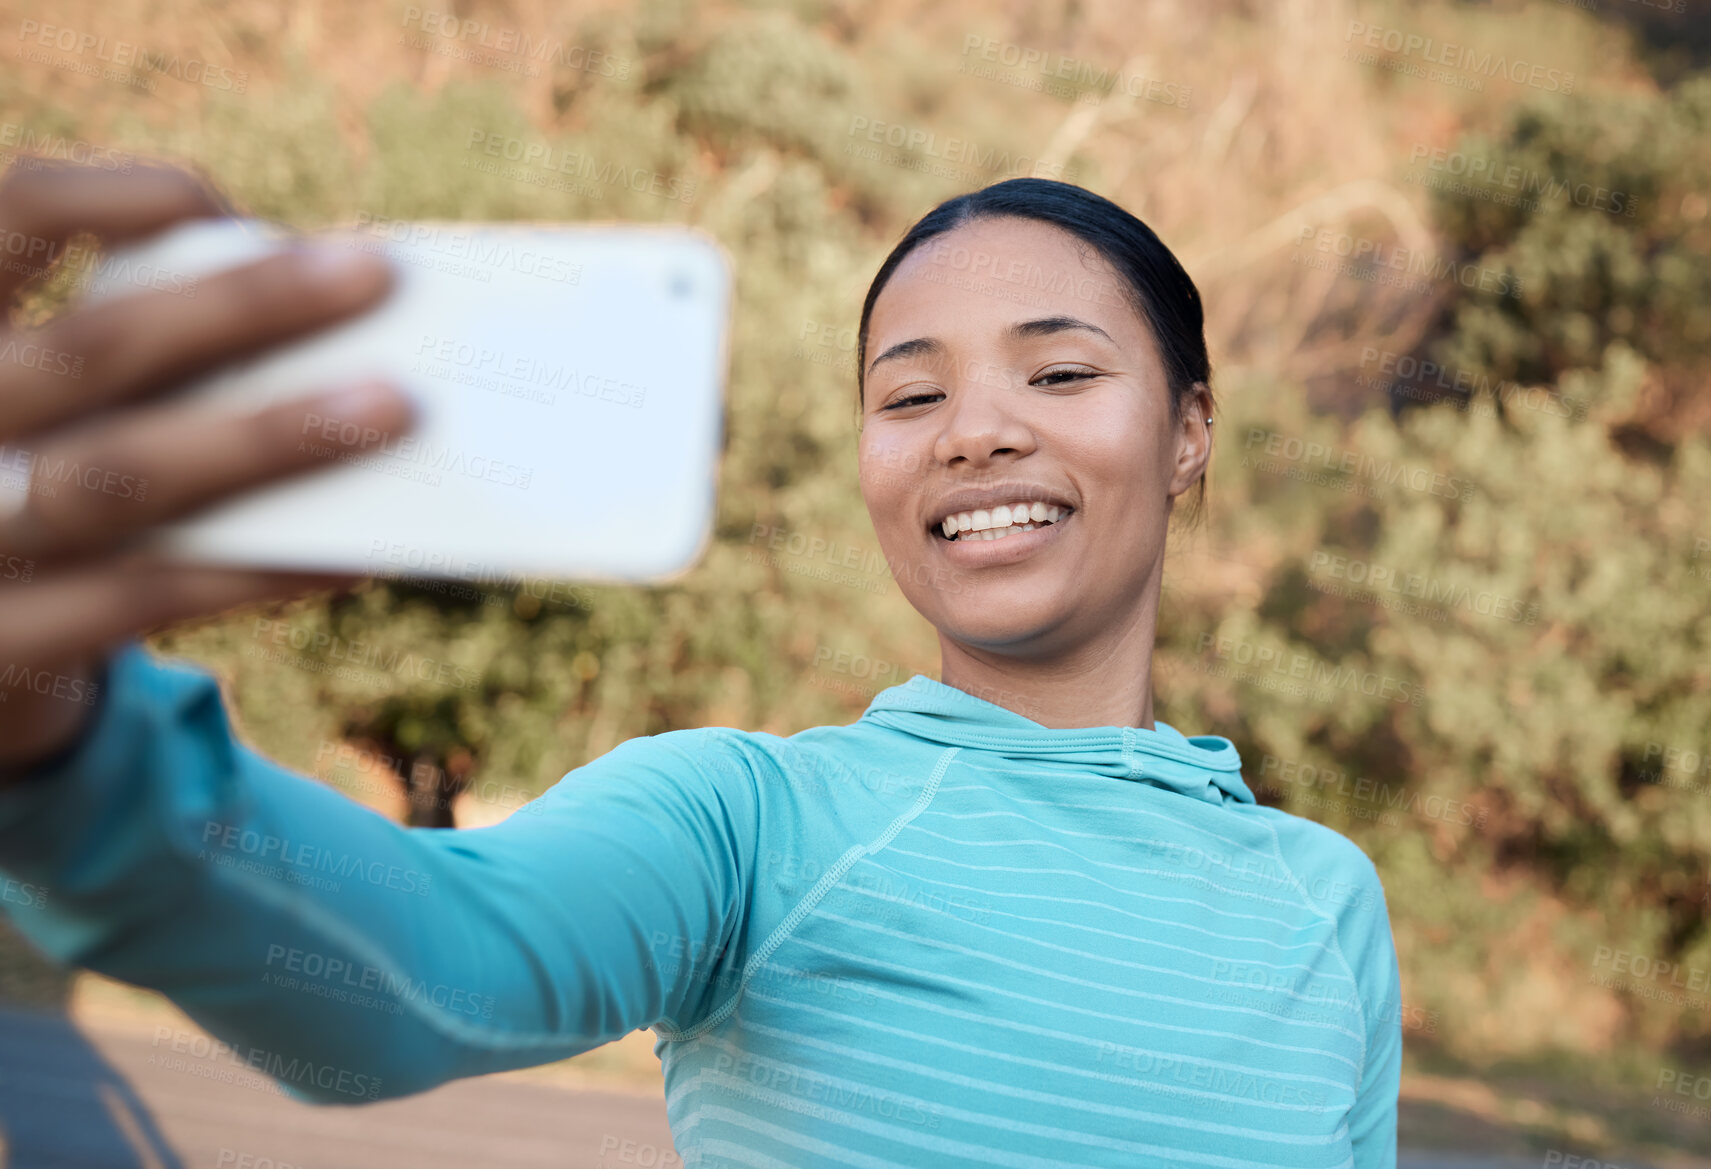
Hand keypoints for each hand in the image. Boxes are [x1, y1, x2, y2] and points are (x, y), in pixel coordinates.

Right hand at [0, 159, 415, 779]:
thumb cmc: (31, 483)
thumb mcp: (45, 405)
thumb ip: (126, 357)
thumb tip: (319, 310)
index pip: (4, 213)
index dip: (105, 198)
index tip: (212, 202)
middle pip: (92, 348)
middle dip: (242, 306)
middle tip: (376, 274)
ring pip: (124, 475)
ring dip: (269, 437)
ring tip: (394, 407)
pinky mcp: (0, 643)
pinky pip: (143, 596)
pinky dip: (256, 570)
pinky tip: (351, 554)